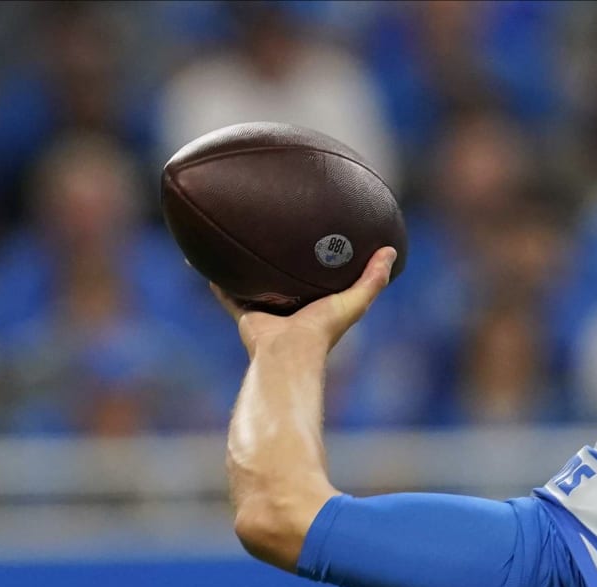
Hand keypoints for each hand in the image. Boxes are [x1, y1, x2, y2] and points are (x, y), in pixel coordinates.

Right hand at [212, 245, 396, 358]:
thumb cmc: (323, 330)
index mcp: (315, 301)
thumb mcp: (355, 301)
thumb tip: (392, 250)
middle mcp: (288, 303)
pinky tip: (204, 252)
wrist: (288, 353)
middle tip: (273, 223)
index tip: (316, 230)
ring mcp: (264, 306)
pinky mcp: (242, 310)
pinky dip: (213, 274)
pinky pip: (224, 289)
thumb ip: (373, 279)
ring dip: (243, 261)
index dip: (317, 256)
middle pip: (281, 273)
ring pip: (251, 278)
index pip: (316, 274)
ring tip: (235, 232)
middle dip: (278, 254)